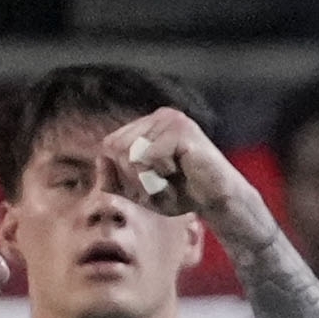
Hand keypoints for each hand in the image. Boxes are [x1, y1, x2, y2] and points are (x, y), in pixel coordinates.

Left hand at [100, 105, 264, 233]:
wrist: (218, 200)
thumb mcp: (138, 192)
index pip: (109, 145)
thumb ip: (113, 180)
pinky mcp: (181, 129)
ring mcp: (171, 119)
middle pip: (116, 148)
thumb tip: (100, 159)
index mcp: (148, 125)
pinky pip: (148, 156)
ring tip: (169, 179)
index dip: (119, 172)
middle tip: (159, 184)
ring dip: (147, 178)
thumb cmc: (181, 194)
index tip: (145, 184)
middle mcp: (159, 116)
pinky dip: (160, 174)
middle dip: (132, 177)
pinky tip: (180, 172)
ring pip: (130, 153)